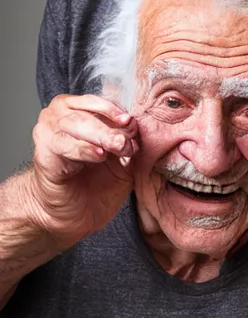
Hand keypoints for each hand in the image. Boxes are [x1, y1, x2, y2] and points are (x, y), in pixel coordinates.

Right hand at [28, 95, 138, 243]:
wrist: (70, 216)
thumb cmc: (95, 184)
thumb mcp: (120, 159)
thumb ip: (127, 141)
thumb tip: (135, 125)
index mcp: (80, 109)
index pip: (98, 101)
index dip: (116, 110)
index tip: (131, 122)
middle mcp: (61, 115)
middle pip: (88, 113)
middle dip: (111, 127)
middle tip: (127, 142)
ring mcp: (48, 132)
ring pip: (76, 124)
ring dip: (101, 136)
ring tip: (119, 147)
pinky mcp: (43, 154)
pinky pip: (64, 145)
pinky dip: (84, 149)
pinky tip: (99, 155)